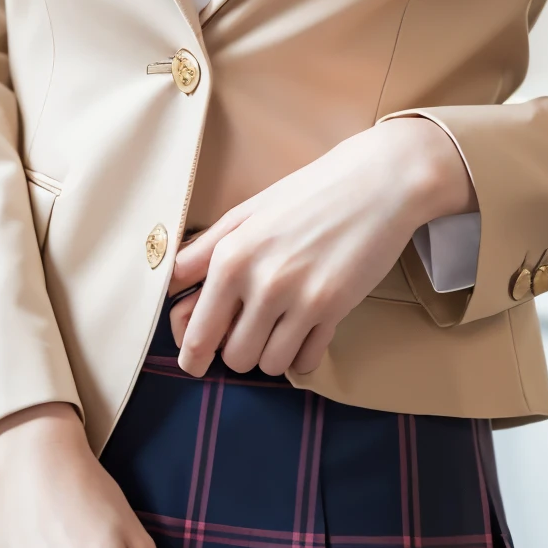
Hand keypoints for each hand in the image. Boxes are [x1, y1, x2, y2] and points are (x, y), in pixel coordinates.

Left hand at [168, 116, 471, 379]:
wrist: (377, 183)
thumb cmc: (309, 193)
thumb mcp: (246, 213)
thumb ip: (204, 250)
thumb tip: (170, 284)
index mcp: (230, 256)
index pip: (193, 330)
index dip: (192, 350)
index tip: (198, 356)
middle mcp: (261, 281)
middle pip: (232, 357)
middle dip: (238, 349)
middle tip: (250, 329)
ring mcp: (299, 299)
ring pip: (268, 365)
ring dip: (271, 353)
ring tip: (281, 326)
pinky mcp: (334, 310)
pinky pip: (305, 362)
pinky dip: (302, 356)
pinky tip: (306, 332)